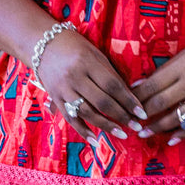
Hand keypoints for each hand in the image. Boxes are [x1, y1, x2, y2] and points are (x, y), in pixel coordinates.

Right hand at [33, 29, 147, 142]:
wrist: (42, 44)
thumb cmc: (75, 46)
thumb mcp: (95, 53)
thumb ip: (110, 73)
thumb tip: (129, 95)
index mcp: (87, 62)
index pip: (112, 85)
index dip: (128, 100)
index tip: (141, 112)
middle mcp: (75, 76)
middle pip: (102, 101)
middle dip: (122, 116)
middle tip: (136, 126)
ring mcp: (63, 89)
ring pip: (87, 112)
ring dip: (106, 126)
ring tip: (122, 134)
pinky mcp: (55, 98)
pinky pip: (70, 118)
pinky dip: (83, 131)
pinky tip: (95, 140)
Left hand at [133, 20, 184, 143]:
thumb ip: (169, 67)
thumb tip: (145, 82)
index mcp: (183, 65)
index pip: (153, 84)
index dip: (137, 95)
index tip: (126, 101)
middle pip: (161, 102)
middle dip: (143, 113)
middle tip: (129, 121)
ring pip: (175, 116)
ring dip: (157, 127)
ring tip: (143, 133)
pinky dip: (182, 133)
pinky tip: (170, 139)